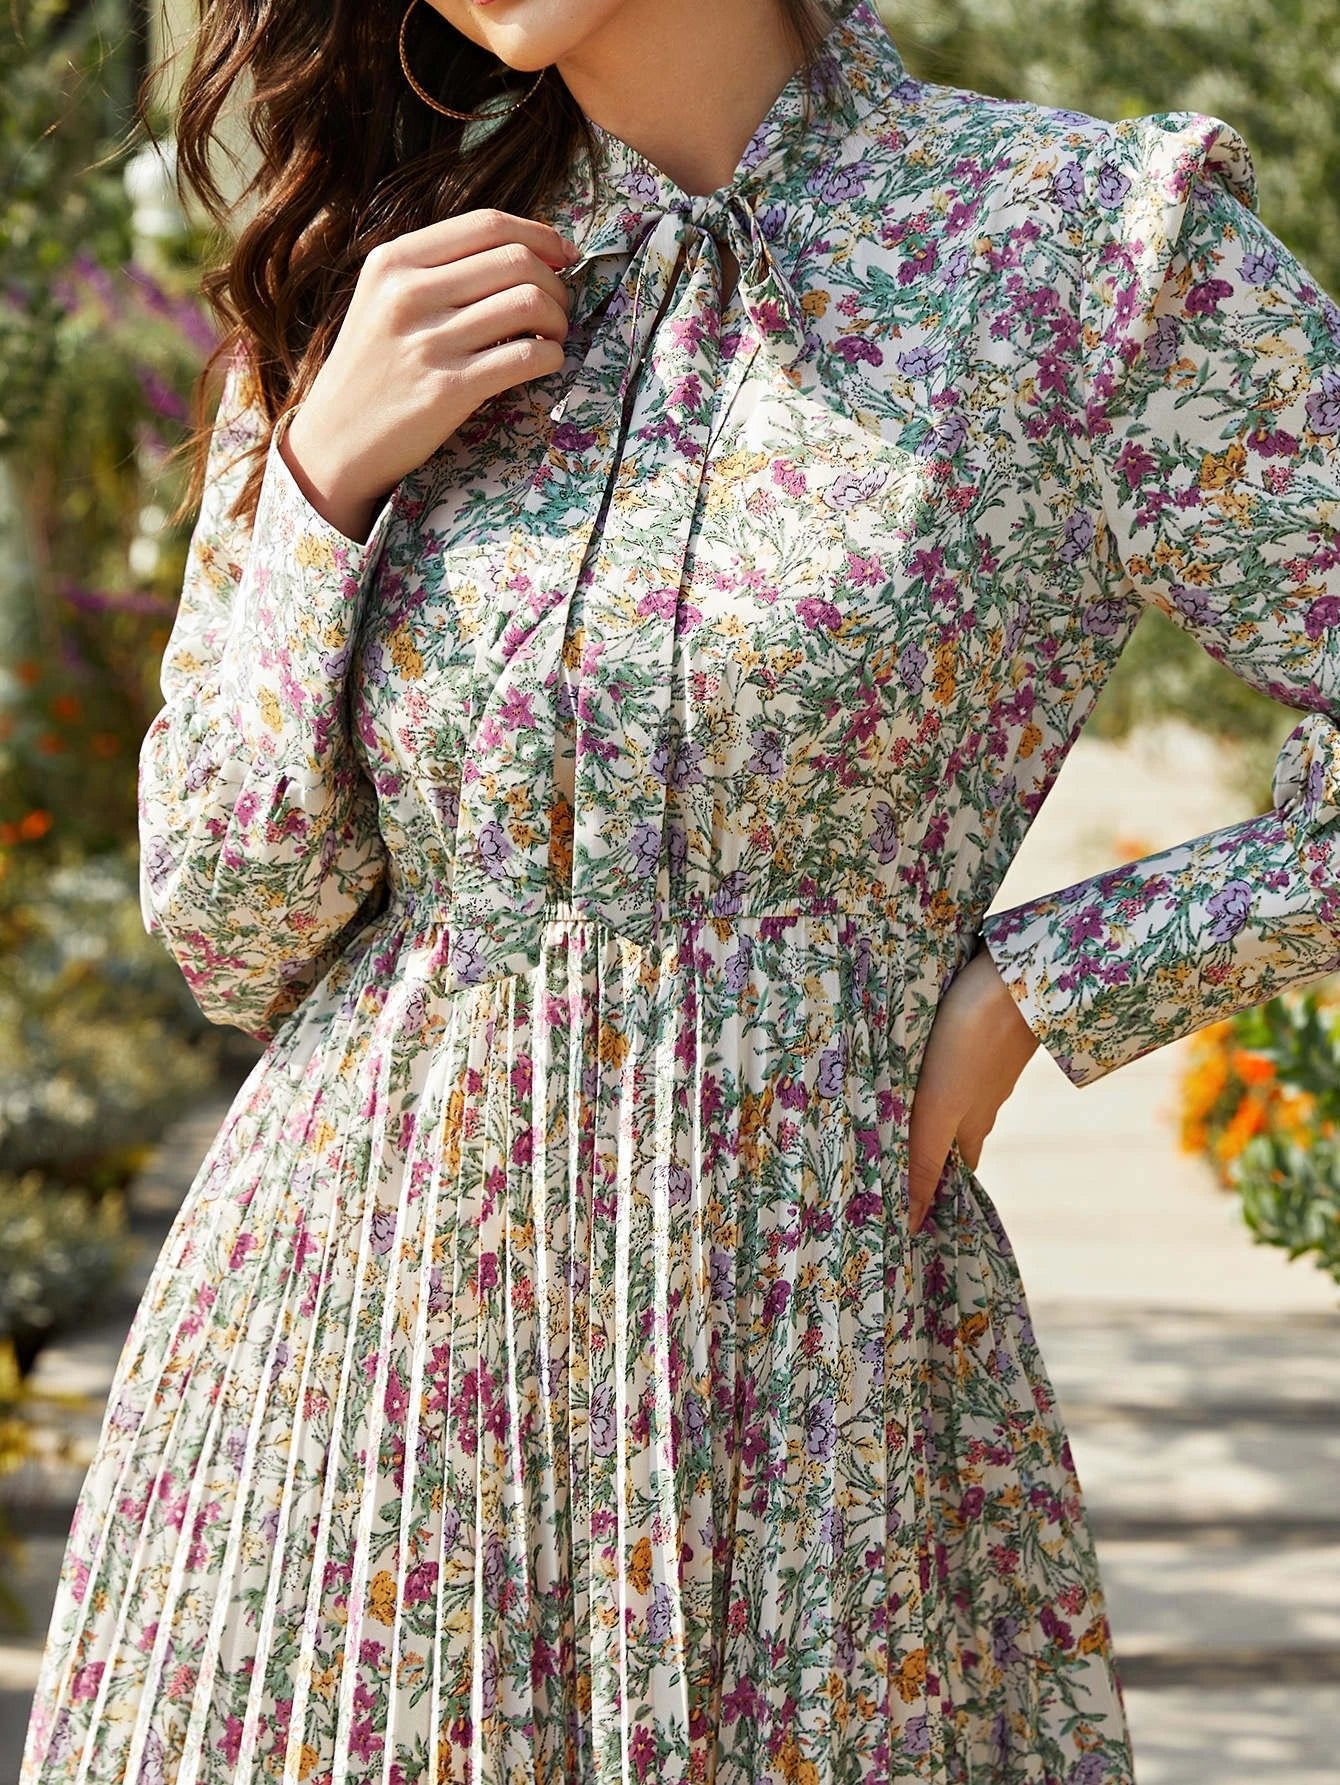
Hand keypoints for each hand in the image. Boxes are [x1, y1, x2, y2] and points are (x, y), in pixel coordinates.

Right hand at [279, 209, 581, 541]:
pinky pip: (526, 356)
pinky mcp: (448, 389)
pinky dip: (551, 356)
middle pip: (516, 261)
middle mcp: (408, 294)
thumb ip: (438, 270)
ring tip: (553, 337)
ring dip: (558, 320)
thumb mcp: (383, 300)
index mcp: (393, 261)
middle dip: (555, 283)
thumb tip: (526, 252)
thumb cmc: (372, 370)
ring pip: (529, 304)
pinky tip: (546, 362)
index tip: (563, 256)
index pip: (488, 225)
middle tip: (559, 308)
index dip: (540, 236)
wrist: (336, 443)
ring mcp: (428, 342)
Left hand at [907, 942, 1038, 1233]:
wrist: (1020, 974)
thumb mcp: (940, 1107)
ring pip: (956, 1101)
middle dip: (929, 1157)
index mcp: (972, 1126)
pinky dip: (939, 1077)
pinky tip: (925, 1064)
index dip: (933, 1196)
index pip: (953, 1174)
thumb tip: (911, 1223)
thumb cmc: (972, 1040)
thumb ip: (924, 1160)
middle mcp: (982, 1102)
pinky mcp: (985, 1030)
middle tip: (895, 1171)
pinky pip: (958, 1065)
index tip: (910, 1214)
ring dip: (931, 1116)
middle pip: (953, 1139)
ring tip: (900, 1120)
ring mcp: (987, 1067)